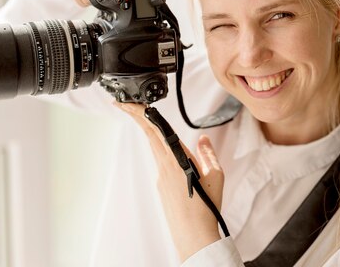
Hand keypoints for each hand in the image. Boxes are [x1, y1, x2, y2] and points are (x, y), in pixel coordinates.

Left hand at [115, 102, 223, 261]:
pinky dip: (158, 148)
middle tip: (123, 103)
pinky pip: (160, 161)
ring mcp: (161, 176)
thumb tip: (203, 138)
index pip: (158, 130)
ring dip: (147, 130)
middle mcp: (166, 165)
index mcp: (178, 159)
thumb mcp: (215, 175)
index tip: (133, 103)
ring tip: (140, 114)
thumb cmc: (206, 208)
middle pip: (149, 135)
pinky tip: (162, 145)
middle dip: (136, 116)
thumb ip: (208, 153)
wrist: (194, 236)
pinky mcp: (161, 186)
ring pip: (153, 147)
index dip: (144, 114)